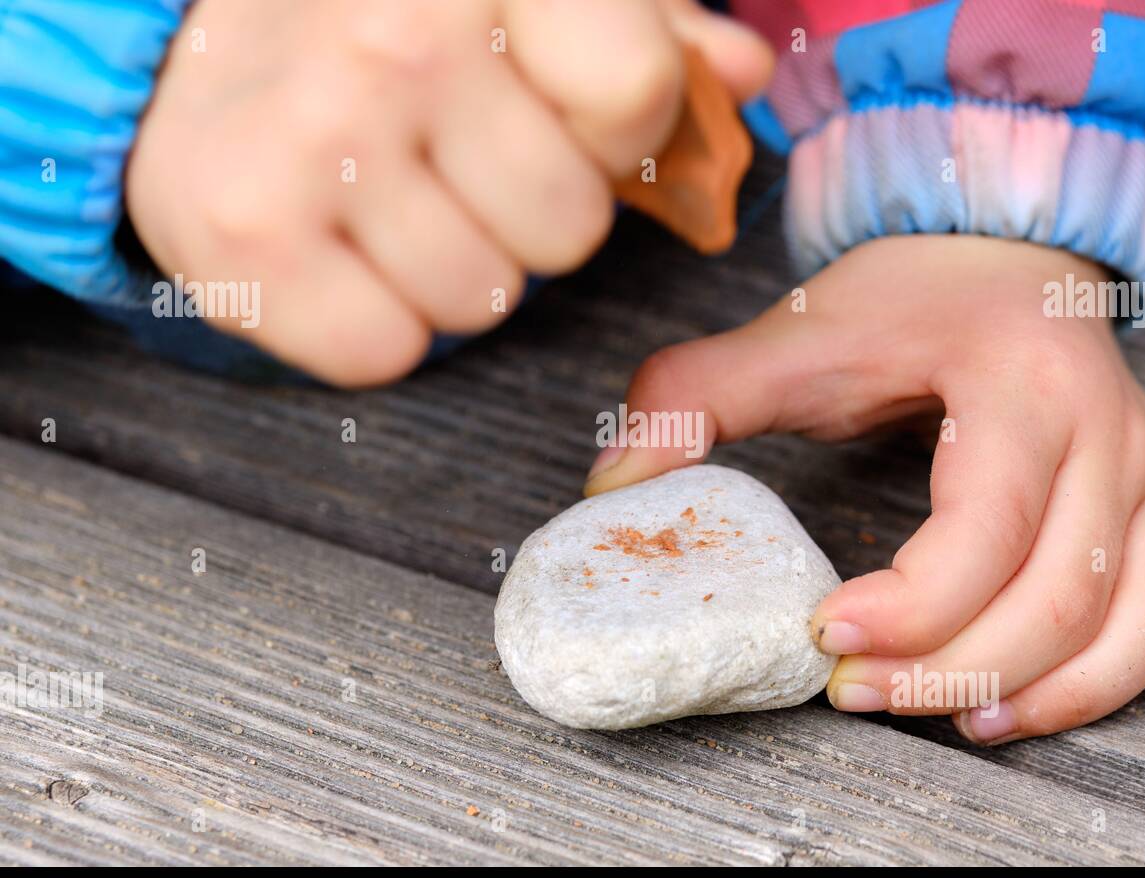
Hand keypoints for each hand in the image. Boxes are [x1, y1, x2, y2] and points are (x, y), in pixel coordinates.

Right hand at [127, 0, 771, 384]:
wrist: (176, 49)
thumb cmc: (379, 24)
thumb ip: (641, 30)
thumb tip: (743, 73)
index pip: (633, 98)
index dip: (611, 134)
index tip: (553, 118)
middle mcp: (400, 38)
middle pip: (567, 225)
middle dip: (529, 215)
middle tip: (453, 166)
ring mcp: (315, 138)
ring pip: (485, 302)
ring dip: (454, 270)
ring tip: (388, 203)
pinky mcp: (241, 238)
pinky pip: (387, 353)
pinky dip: (375, 325)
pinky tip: (338, 254)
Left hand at [586, 235, 1144, 742]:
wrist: (1000, 246)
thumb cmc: (906, 297)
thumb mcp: (796, 333)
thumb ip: (693, 397)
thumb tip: (612, 487)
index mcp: (1019, 382)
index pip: (987, 529)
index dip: (913, 608)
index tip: (826, 636)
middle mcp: (1111, 430)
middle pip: (1064, 596)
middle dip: (955, 670)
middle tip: (859, 692)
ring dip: (1062, 692)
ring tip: (965, 721)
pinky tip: (1070, 675)